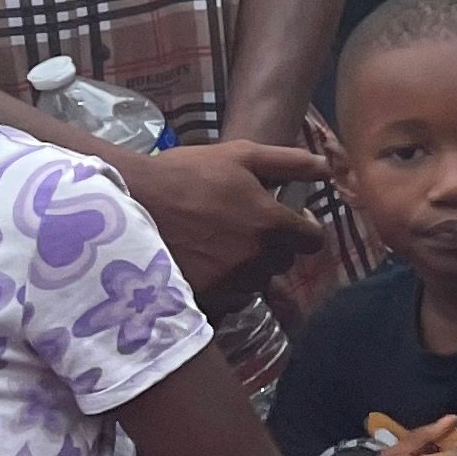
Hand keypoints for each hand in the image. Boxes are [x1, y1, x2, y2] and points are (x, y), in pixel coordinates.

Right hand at [116, 141, 331, 297]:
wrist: (127, 203)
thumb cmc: (186, 174)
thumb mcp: (242, 155)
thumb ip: (291, 163)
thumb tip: (329, 169)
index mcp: (272, 225)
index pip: (313, 241)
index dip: (304, 229)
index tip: (289, 220)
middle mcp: (256, 260)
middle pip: (283, 262)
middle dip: (274, 246)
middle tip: (246, 228)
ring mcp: (228, 283)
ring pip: (256, 282)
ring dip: (248, 268)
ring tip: (221, 246)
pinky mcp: (202, 299)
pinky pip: (228, 300)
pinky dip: (223, 287)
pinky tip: (204, 265)